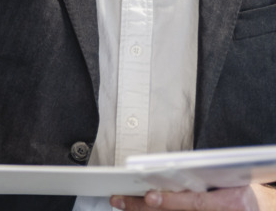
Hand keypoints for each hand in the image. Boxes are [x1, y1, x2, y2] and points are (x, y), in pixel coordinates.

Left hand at [111, 184, 275, 210]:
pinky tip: (139, 209)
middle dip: (143, 208)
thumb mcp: (227, 176)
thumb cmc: (238, 189)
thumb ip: (202, 175)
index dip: (171, 201)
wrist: (256, 209)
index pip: (194, 203)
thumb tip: (170, 168)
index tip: (149, 196)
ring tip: (122, 204)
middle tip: (120, 200)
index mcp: (228, 204)